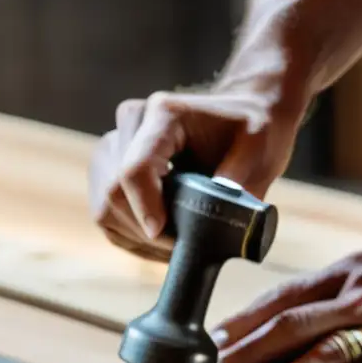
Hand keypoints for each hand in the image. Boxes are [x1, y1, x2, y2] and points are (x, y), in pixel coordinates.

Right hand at [87, 87, 304, 261]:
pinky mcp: (108, 170)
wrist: (241, 118)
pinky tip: (162, 241)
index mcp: (164, 115)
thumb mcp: (257, 154)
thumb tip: (213, 226)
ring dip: (137, 238)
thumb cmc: (253, 132)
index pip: (134, 169)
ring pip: (104, 208)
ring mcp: (114, 147)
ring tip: (176, 245)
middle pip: (112, 192)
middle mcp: (130, 124)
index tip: (169, 240)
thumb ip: (234, 187)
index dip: (146, 209)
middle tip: (184, 248)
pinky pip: (106, 216)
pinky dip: (131, 237)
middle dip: (146, 232)